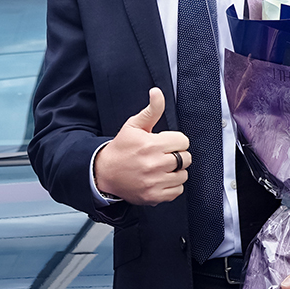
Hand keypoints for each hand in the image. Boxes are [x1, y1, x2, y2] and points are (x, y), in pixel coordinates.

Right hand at [93, 88, 191, 204]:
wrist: (104, 173)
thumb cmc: (121, 149)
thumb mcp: (134, 126)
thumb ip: (151, 110)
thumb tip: (157, 92)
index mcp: (151, 144)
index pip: (183, 141)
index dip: (175, 141)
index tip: (166, 144)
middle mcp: (154, 164)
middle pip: (185, 158)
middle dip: (176, 155)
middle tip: (163, 156)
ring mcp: (154, 182)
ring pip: (183, 175)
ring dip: (175, 171)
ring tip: (162, 168)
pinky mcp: (153, 196)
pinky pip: (177, 190)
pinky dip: (172, 186)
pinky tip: (161, 179)